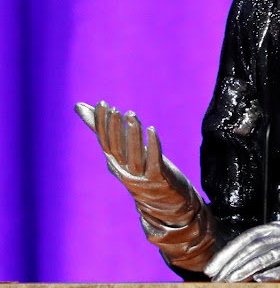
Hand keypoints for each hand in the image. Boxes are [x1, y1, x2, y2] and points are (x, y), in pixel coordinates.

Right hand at [76, 101, 215, 270]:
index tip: (102, 104)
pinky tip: (151, 130)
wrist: (168, 204)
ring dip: (132, 135)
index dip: (102, 125)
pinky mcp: (159, 179)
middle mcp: (125, 172)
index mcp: (116, 165)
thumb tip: (81, 107)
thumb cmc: (144, 171)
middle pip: (117, 150)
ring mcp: (142, 177)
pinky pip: (154, 161)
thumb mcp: (125, 152)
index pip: (105, 143)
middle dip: (115, 129)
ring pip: (134, 155)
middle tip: (115, 109)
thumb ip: (107, 131)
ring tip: (132, 115)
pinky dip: (152, 145)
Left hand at [205, 219, 279, 282]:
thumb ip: (268, 247)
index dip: (228, 253)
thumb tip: (239, 263)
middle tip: (218, 279)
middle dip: (233, 263)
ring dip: (247, 269)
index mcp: (279, 226)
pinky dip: (275, 273)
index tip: (212, 269)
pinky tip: (261, 281)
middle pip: (254, 246)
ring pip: (268, 255)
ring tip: (232, 282)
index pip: (248, 237)